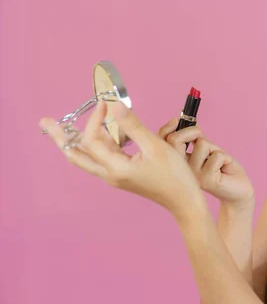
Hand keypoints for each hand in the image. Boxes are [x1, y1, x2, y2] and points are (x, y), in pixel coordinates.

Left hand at [39, 100, 204, 218]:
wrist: (184, 200)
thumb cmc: (174, 176)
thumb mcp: (156, 147)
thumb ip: (133, 126)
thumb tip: (114, 106)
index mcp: (115, 168)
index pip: (93, 138)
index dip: (96, 117)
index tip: (106, 102)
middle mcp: (109, 174)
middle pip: (76, 154)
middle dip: (61, 137)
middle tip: (45, 122)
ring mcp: (114, 176)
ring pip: (87, 156)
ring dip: (76, 140)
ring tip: (61, 127)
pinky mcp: (121, 175)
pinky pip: (101, 157)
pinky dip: (96, 143)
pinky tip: (103, 132)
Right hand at [158, 119, 253, 208]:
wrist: (238, 191)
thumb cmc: (222, 169)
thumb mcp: (206, 151)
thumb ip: (194, 140)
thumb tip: (188, 121)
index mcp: (178, 164)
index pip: (163, 143)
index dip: (167, 128)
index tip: (177, 121)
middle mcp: (182, 171)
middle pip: (175, 140)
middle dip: (192, 131)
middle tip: (202, 136)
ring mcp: (193, 176)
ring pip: (202, 144)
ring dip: (215, 148)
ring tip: (218, 162)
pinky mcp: (207, 179)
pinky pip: (217, 155)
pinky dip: (225, 157)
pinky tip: (224, 170)